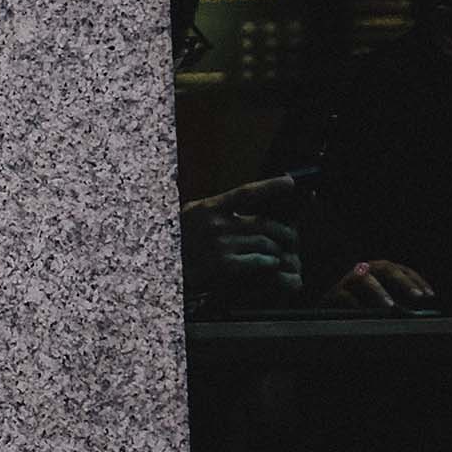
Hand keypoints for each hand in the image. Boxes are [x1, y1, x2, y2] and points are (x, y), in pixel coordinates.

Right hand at [180, 177, 302, 310]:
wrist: (159, 269)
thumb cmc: (174, 245)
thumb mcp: (188, 218)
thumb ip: (212, 210)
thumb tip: (240, 203)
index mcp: (208, 208)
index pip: (247, 192)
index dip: (271, 186)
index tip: (290, 182)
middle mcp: (216, 224)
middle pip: (263, 222)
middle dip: (284, 231)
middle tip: (292, 236)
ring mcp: (220, 245)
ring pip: (264, 243)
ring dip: (277, 249)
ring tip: (282, 254)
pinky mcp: (223, 266)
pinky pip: (257, 261)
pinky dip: (268, 263)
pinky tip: (271, 265)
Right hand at [328, 257, 434, 313]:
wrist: (328, 309)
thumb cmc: (359, 306)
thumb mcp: (380, 304)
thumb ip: (396, 306)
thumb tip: (415, 315)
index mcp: (379, 270)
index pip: (402, 270)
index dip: (416, 281)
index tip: (429, 295)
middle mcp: (365, 270)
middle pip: (386, 268)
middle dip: (403, 282)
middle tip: (417, 297)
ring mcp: (349, 279)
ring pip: (366, 279)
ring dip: (380, 292)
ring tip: (391, 307)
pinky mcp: (335, 292)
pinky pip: (346, 296)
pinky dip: (356, 304)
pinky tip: (365, 313)